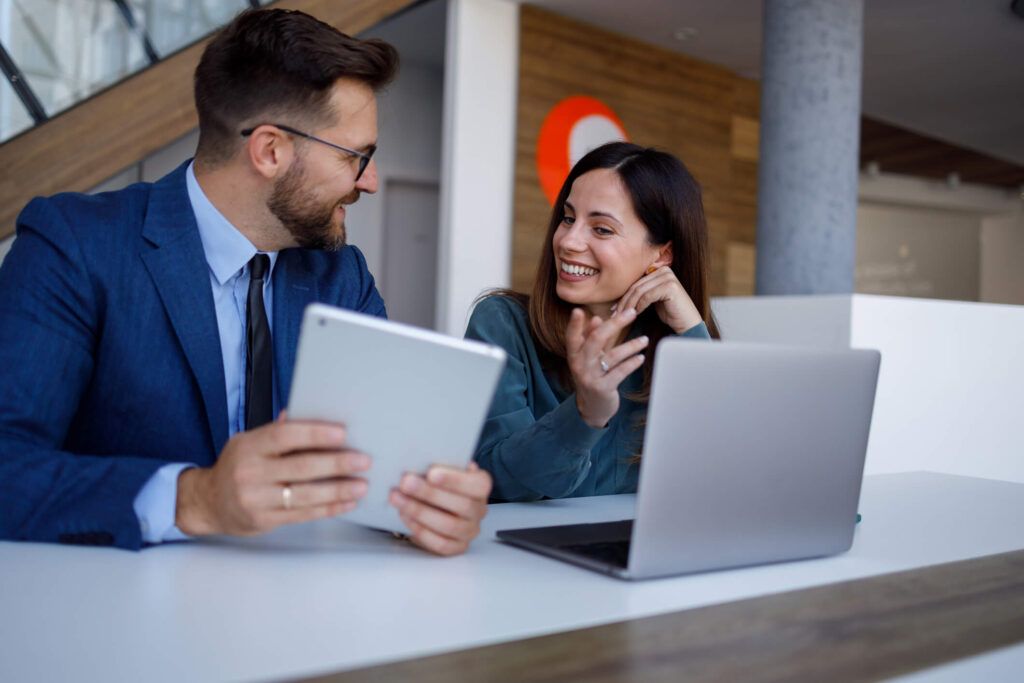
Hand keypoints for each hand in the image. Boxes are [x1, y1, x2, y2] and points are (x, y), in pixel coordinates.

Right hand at [175, 417, 370, 535]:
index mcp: (249, 446)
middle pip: (300, 467)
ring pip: (304, 495)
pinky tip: (347, 502)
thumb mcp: (250, 442)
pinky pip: (302, 514)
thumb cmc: (238, 466)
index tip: (343, 433)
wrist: (208, 502)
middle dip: (336, 464)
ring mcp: (256, 499)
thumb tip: (310, 412)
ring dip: (337, 490)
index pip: (285, 436)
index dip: (315, 433)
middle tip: (363, 460)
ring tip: (361, 485)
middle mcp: (250, 472)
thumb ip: (279, 431)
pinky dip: (328, 508)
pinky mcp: (264, 520)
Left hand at [388, 462, 491, 555]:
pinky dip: (420, 530)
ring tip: (398, 499)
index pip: (477, 484)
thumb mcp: (443, 469)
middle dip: (430, 494)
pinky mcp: (456, 547)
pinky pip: (440, 543)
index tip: (431, 473)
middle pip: (461, 506)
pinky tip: (405, 516)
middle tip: (405, 483)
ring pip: (449, 526)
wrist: (439, 503)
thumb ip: (439, 466)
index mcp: (481, 486)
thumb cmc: (441, 482)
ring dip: (420, 511)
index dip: (455, 480)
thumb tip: (421, 461)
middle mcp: (479, 510)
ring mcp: (469, 531)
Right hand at [566, 307, 648, 428]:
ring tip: (645, 340)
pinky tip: (640, 357)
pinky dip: (631, 363)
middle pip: (596, 339)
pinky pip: (620, 372)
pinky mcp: (603, 388)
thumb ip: (590, 338)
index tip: (578, 310)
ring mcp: (591, 377)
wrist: (592, 408)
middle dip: (615, 324)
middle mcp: (579, 365)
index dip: (574, 324)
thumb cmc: (592, 376)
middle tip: (632, 312)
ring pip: (612, 356)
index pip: (572, 336)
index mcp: (574, 355)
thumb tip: (596, 318)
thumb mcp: (588, 358)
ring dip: (631, 346)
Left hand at [616, 266, 701, 333]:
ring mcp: (668, 277)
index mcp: (660, 270)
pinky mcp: (670, 286)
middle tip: (615, 314)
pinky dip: (639, 306)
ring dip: (630, 305)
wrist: (688, 323)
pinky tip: (635, 314)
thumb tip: (619, 297)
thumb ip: (642, 292)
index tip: (614, 308)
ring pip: (640, 291)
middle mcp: (665, 270)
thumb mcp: (653, 299)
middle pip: (637, 286)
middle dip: (625, 301)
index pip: (636, 282)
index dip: (624, 296)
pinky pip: (647, 296)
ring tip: (623, 316)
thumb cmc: (670, 312)